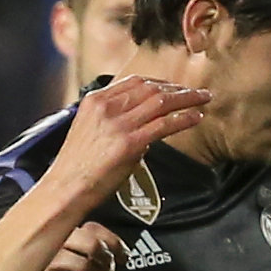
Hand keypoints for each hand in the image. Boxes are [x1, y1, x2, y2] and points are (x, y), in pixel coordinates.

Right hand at [13, 223, 124, 270]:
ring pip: (62, 258)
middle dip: (97, 249)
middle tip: (106, 267)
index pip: (90, 228)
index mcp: (72, 247)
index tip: (123, 257)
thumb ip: (108, 266)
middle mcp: (55, 253)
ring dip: (84, 269)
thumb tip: (113, 255)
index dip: (111, 238)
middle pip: (74, 234)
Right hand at [42, 75, 210, 211]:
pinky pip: (164, 125)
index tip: (174, 87)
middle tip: (197, 92)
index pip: (134, 82)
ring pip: (160, 102)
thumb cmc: (78, 167)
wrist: (66, 188)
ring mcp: (118, 124)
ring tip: (203, 99)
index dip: (160, 82)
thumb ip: (114, 121)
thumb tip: (144, 126)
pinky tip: (197, 117)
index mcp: (96, 100)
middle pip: (150, 87)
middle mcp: (107, 107)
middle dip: (177, 88)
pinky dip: (184, 119)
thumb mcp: (90, 131)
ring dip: (186, 98)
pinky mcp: (129, 143)